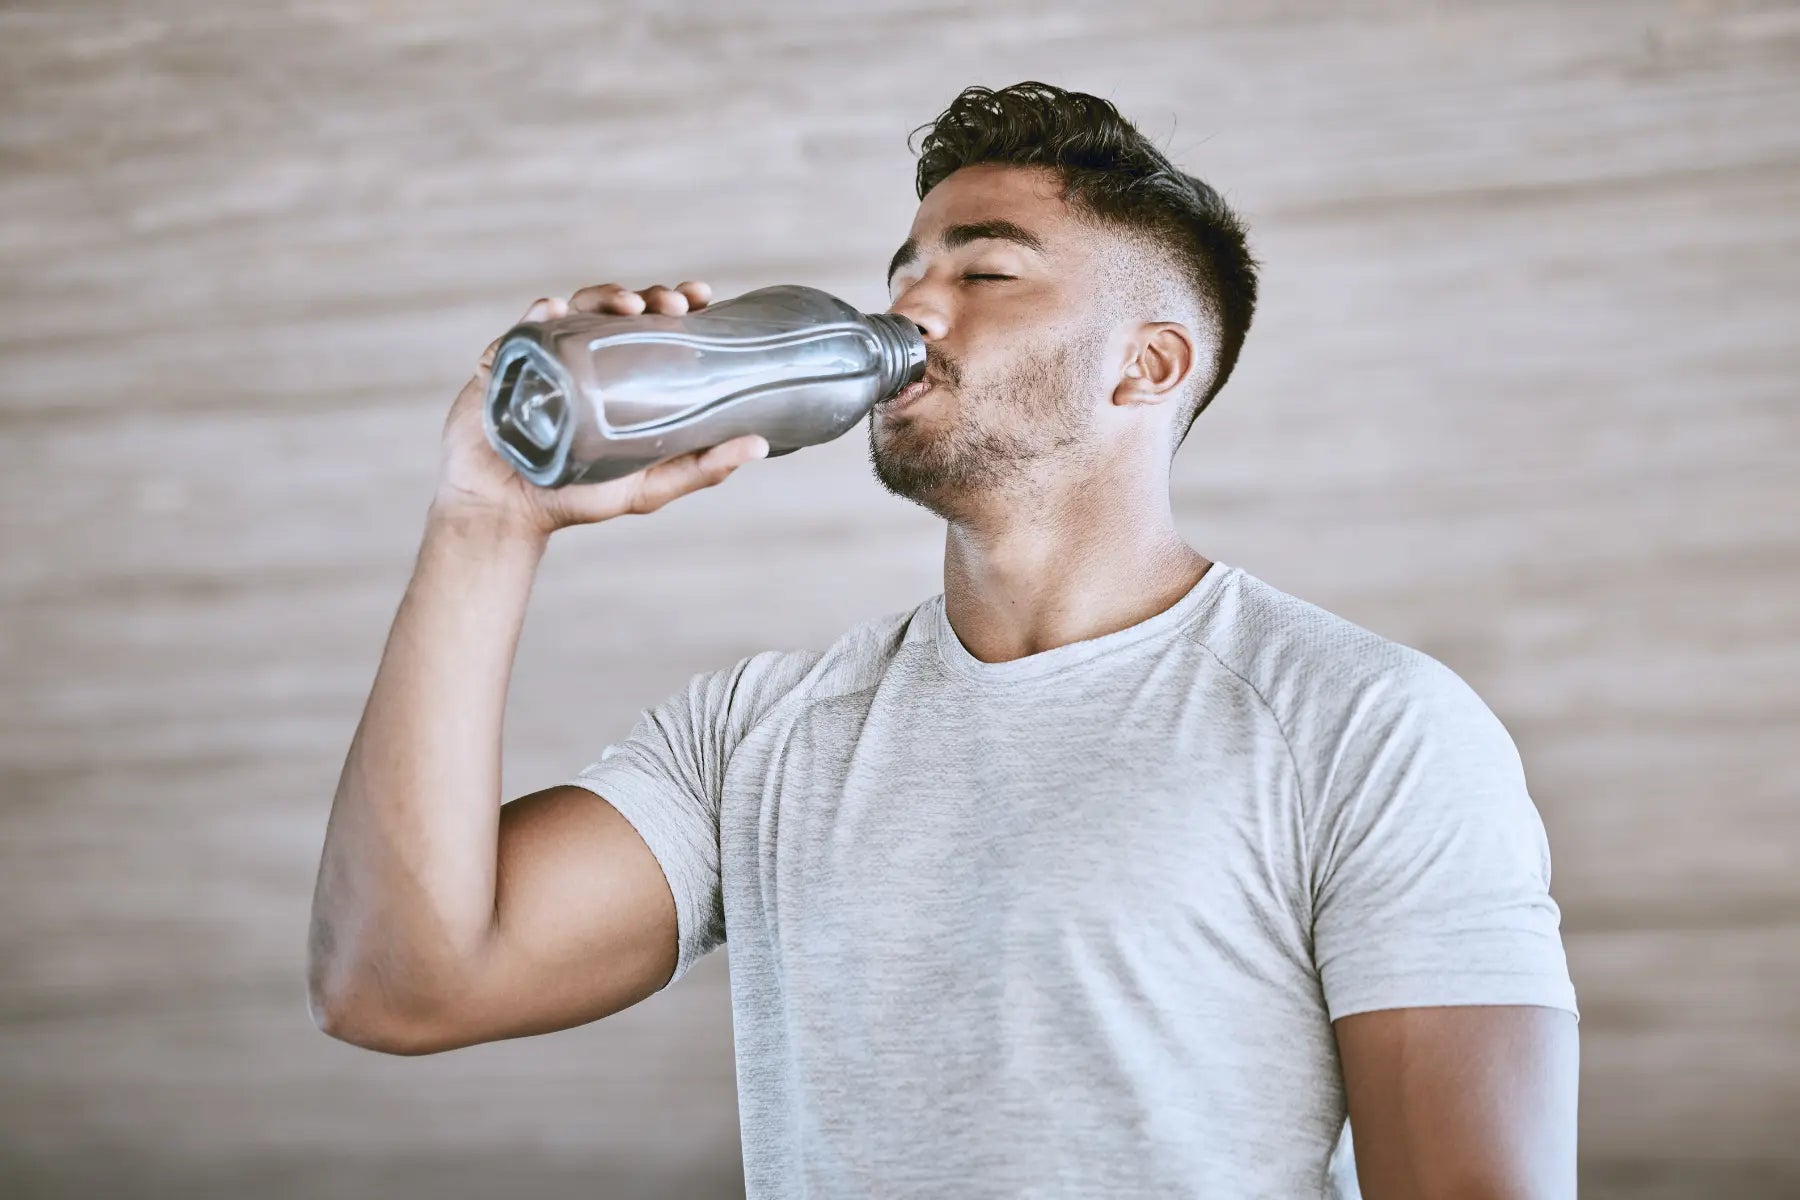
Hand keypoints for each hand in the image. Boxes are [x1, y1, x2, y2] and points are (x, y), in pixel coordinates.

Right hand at [431, 280, 769, 537]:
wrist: (506, 512)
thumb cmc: (577, 497)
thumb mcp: (648, 486)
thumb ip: (701, 468)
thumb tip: (761, 445)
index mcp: (622, 376)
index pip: (656, 328)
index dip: (680, 304)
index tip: (704, 296)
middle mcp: (585, 358)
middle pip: (619, 311)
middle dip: (648, 296)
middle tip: (672, 304)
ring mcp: (544, 356)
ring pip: (575, 308)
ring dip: (603, 297)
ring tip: (628, 306)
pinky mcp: (503, 363)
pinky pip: (521, 330)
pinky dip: (538, 316)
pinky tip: (554, 310)